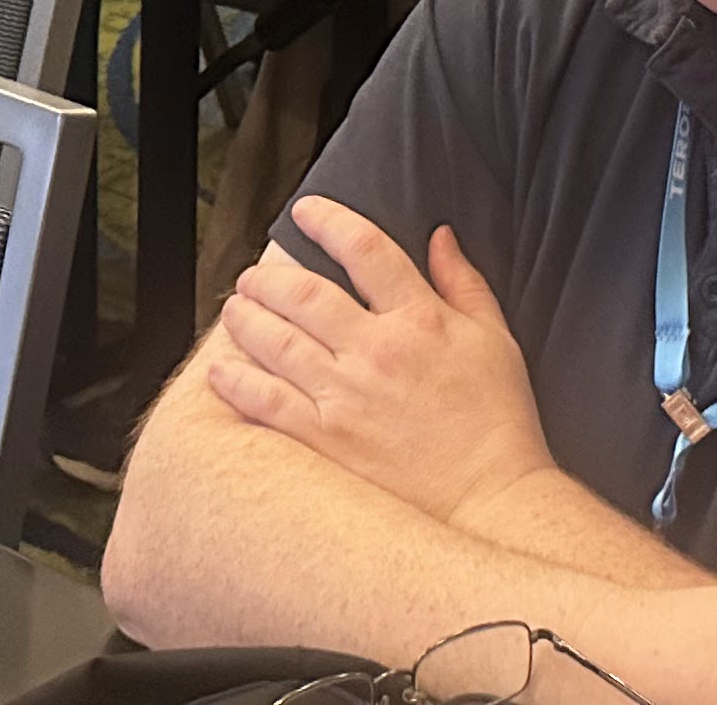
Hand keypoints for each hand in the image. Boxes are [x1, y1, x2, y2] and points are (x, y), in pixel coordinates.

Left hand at [208, 206, 559, 530]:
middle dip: (270, 275)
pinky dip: (237, 381)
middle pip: (306, 294)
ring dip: (246, 318)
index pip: (365, 249)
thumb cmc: (497, 422)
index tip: (305, 214)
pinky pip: (266, 402)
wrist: (489, 502)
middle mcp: (376, 352)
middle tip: (253, 274)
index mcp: (420, 319)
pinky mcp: (325, 442)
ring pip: (277, 341)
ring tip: (234, 308)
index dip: (328, 221)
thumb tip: (440, 235)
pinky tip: (220, 369)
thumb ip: (463, 282)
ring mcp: (345, 397)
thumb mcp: (495, 339)